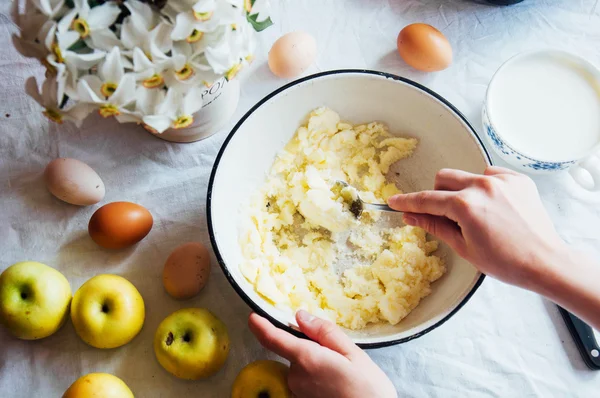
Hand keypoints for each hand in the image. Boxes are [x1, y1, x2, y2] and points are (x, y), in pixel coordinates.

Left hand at [248, 310, 396, 397]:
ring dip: (315, 362)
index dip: (260, 326)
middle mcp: (297, 376)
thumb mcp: (353, 353)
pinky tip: (336, 382)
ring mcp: (299, 391)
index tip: (252, 317)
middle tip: (338, 355)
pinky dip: (317, 375)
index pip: (273, 339)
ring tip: (342, 372)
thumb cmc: (368, 388)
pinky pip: (305, 379)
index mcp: (307, 359)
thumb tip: (300, 316)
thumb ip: (324, 332)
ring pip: (301, 366)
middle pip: (294, 351)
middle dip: (310, 347)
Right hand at [388, 166, 565, 290]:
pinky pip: (490, 175)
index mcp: (465, 205)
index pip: (427, 200)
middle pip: (444, 178)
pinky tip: (494, 207)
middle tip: (446, 215)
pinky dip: (485, 187)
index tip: (393, 201)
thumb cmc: (504, 262)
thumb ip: (435, 225)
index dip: (407, 202)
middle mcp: (482, 186)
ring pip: (467, 175)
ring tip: (476, 213)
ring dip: (462, 190)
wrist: (545, 262)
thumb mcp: (463, 247)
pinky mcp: (518, 179)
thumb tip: (411, 216)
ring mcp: (502, 180)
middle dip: (438, 194)